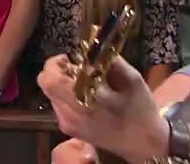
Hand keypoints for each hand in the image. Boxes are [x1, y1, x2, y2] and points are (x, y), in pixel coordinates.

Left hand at [38, 54, 167, 161]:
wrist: (143, 143)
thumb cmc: (140, 109)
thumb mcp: (133, 79)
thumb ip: (111, 61)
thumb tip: (94, 46)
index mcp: (89, 100)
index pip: (51, 79)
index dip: (55, 64)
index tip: (71, 58)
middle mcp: (73, 114)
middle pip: (46, 85)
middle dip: (57, 71)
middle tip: (74, 67)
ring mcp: (69, 124)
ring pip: (50, 94)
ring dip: (61, 84)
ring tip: (83, 83)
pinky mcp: (69, 130)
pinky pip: (58, 105)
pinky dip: (66, 96)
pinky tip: (85, 97)